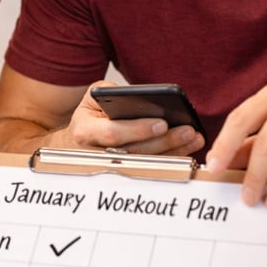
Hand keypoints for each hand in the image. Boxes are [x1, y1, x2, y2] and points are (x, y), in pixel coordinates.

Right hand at [63, 81, 205, 156]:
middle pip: (135, 152)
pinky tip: (187, 149)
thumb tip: (138, 96)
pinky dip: (170, 159)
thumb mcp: (92, 98)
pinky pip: (150, 169)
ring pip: (145, 164)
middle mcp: (96, 155)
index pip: (113, 133)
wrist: (73, 144)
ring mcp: (111, 169)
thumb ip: (109, 91)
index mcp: (85, 132)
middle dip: (164, 141)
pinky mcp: (124, 175)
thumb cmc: (89, 116)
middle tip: (187, 130)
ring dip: (173, 152)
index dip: (138, 130)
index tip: (162, 122)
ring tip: (193, 138)